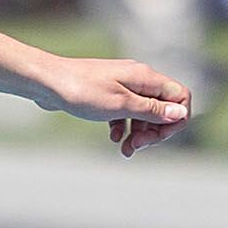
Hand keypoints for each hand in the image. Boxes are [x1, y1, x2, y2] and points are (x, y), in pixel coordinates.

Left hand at [41, 55, 193, 157]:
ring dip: (139, 133)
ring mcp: (122, 85)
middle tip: (137, 147)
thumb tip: (181, 113)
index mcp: (146, 78)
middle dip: (155, 131)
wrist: (47, 82)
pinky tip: (113, 138)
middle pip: (163, 107)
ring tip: (125, 149)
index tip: (159, 137)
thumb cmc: (82, 91)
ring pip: (143, 113)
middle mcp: (138, 79)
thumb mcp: (121, 105)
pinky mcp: (108, 94)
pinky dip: (123, 127)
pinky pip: (125, 113)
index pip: (180, 96)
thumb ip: (152, 110)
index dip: (176, 119)